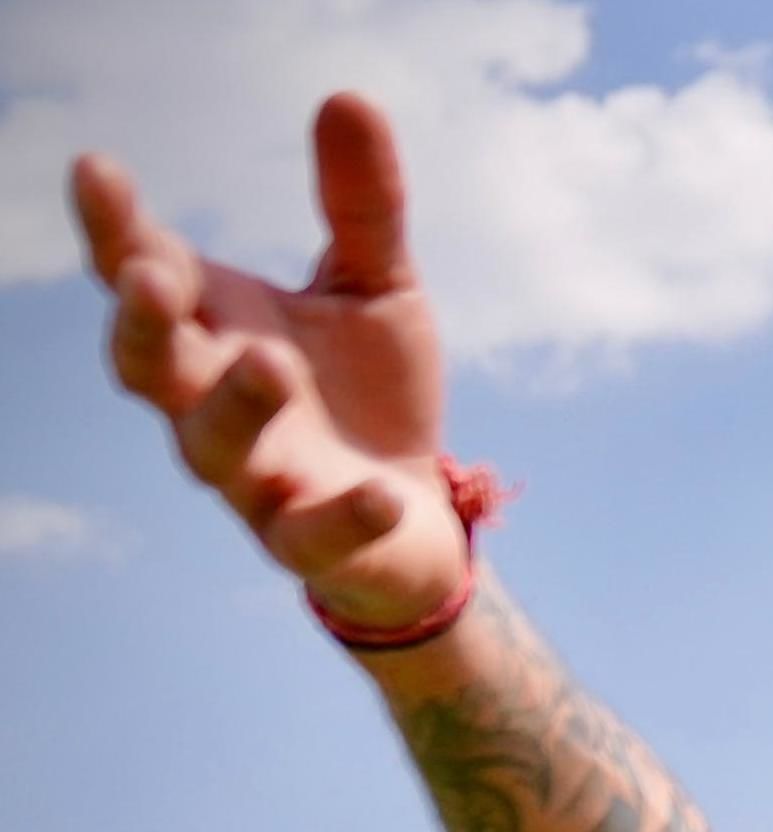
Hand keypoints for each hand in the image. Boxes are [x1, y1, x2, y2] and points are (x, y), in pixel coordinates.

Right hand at [72, 94, 464, 628]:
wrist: (420, 517)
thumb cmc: (372, 397)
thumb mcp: (376, 288)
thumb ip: (360, 206)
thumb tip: (349, 95)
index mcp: (214, 331)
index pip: (143, 273)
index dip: (113, 226)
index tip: (98, 169)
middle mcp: (212, 403)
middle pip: (146, 365)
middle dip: (141, 322)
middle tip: (152, 277)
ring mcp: (257, 479)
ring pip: (211, 448)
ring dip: (233, 405)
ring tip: (269, 362)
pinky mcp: (315, 541)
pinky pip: (312, 535)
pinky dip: (342, 514)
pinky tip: (375, 491)